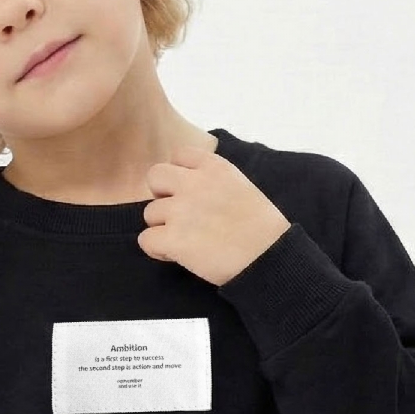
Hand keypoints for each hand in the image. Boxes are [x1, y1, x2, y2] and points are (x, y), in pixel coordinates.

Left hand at [137, 137, 290, 285]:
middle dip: (161, 195)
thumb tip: (190, 191)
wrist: (269, 259)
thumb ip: (214, 182)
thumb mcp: (242, 188)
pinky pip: (145, 240)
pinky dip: (157, 249)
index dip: (179, 174)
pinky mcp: (173, 238)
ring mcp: (181, 210)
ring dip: (162, 227)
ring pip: (149, 213)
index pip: (180, 155)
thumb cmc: (262, 230)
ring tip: (185, 240)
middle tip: (178, 214)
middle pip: (155, 176)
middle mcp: (194, 183)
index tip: (189, 191)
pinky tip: (175, 255)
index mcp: (215, 167)